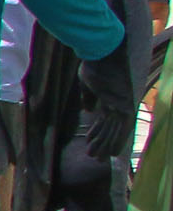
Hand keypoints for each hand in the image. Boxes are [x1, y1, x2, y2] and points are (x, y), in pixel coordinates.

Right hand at [79, 38, 141, 159]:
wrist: (102, 52)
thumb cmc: (94, 63)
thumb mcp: (88, 83)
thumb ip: (89, 98)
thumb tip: (87, 111)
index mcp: (112, 97)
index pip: (105, 119)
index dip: (97, 131)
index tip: (89, 141)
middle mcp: (120, 102)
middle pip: (111, 127)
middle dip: (102, 142)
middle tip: (95, 158)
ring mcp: (123, 103)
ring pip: (115, 130)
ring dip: (105, 145)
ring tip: (95, 158)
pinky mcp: (123, 104)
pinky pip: (120, 127)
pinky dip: (115, 140)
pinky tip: (110, 152)